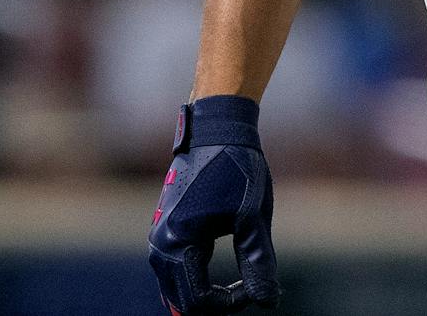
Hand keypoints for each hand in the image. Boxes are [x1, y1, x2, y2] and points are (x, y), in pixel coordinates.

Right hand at [147, 95, 279, 312]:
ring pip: (175, 287)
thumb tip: (267, 303)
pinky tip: (219, 277)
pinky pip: (173, 270)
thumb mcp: (252, 218)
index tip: (255, 287)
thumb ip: (258, 264)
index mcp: (179, 243)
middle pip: (182, 300)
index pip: (198, 301)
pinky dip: (194, 280)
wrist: (217, 129)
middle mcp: (161, 244)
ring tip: (238, 285)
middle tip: (248, 289)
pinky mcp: (165, 229)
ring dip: (203, 294)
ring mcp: (159, 237)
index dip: (229, 304)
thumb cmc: (237, 168)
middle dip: (215, 304)